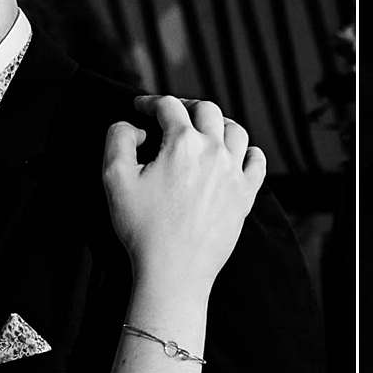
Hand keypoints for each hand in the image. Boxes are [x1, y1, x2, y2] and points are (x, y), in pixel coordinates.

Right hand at [104, 95, 265, 289]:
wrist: (174, 271)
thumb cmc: (142, 227)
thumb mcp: (115, 178)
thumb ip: (119, 139)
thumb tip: (135, 127)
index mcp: (182, 143)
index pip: (168, 106)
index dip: (150, 101)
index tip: (140, 107)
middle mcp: (214, 151)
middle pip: (207, 110)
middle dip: (186, 106)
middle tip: (172, 114)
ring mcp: (234, 173)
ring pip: (235, 131)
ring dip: (219, 124)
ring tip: (206, 130)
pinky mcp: (245, 196)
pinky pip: (257, 162)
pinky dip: (248, 152)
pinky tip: (238, 155)